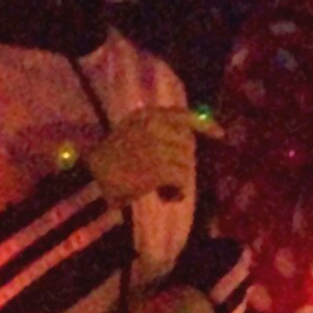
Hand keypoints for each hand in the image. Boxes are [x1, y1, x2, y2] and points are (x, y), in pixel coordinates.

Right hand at [85, 108, 223, 207]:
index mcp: (146, 116)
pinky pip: (182, 180)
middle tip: (166, 179)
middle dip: (182, 163)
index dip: (204, 125)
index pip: (183, 115)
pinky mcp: (159, 168)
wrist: (92, 179)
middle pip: (188, 145)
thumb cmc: (109, 161)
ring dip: (178, 181)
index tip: (220, 134)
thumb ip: (157, 131)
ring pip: (186, 164)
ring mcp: (157, 146)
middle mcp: (154, 127)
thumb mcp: (130, 133)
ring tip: (162, 190)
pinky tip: (165, 197)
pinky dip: (177, 192)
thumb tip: (189, 140)